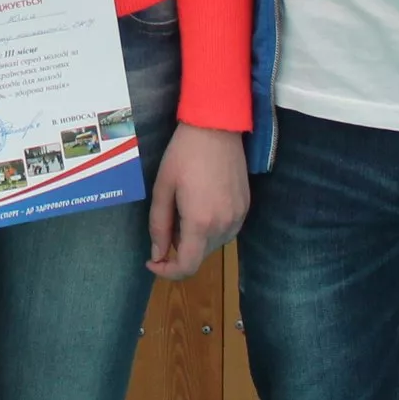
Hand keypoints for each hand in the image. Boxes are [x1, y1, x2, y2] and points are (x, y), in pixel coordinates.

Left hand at [146, 125, 247, 279]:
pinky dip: (210, 230)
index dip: (167, 272)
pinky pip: (226, 231)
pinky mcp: (246, 208)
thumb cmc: (184, 154)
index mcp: (200, 223)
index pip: (187, 266)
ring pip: (213, 245)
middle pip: (199, 256)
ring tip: (183, 210)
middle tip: (166, 224)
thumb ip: (159, 225)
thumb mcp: (163, 188)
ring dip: (195, 240)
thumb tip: (158, 254)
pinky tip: (200, 207)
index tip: (152, 262)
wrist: (217, 127)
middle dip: (178, 250)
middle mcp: (224, 226)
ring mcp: (239, 218)